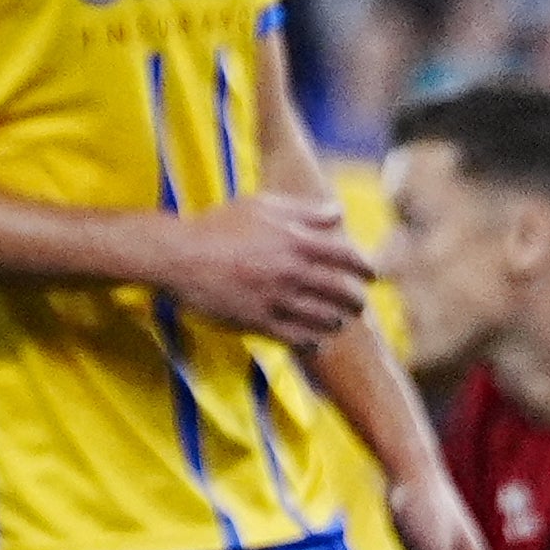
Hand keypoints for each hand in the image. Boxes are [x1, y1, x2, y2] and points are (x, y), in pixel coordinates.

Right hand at [150, 193, 369, 346]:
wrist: (179, 255)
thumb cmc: (219, 225)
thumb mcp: (262, 206)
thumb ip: (304, 211)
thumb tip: (338, 214)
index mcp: (297, 241)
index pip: (347, 257)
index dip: (365, 268)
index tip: (371, 275)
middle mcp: (293, 272)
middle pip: (342, 292)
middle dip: (356, 300)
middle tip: (359, 304)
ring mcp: (277, 299)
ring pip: (324, 318)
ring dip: (336, 321)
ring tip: (338, 322)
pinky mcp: (259, 322)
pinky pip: (297, 338)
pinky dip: (313, 342)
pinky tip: (317, 343)